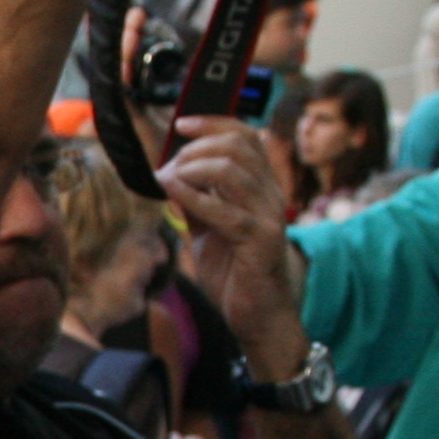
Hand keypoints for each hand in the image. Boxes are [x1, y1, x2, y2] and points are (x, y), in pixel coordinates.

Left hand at [163, 111, 308, 374]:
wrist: (257, 317)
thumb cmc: (236, 274)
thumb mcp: (208, 229)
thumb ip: (195, 202)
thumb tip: (169, 176)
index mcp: (261, 187)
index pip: (245, 136)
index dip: (214, 122)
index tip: (181, 124)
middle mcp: (270, 195)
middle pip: (237, 146)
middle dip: (195, 149)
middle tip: (168, 166)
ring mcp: (268, 217)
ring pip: (232, 171)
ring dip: (191, 169)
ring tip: (169, 181)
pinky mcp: (261, 241)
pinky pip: (226, 211)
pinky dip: (193, 197)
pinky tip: (172, 194)